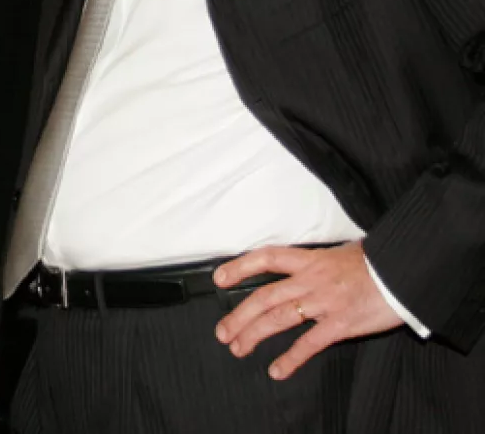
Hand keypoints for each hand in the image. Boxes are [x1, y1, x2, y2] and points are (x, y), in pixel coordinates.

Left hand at [214, 240, 402, 379]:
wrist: (404, 273)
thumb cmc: (376, 263)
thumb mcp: (340, 252)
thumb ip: (317, 261)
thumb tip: (302, 264)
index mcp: (309, 260)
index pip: (266, 258)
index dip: (239, 267)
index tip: (219, 278)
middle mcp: (310, 280)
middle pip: (263, 297)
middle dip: (238, 316)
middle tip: (222, 332)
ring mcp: (323, 302)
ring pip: (278, 319)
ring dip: (253, 335)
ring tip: (238, 347)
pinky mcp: (340, 324)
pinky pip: (309, 343)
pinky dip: (291, 359)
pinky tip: (277, 370)